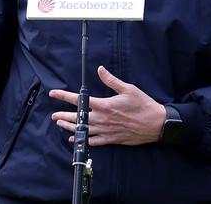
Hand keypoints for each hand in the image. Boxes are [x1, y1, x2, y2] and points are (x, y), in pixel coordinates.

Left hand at [48, 66, 165, 145]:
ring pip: (83, 131)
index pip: (80, 100)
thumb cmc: (143, 105)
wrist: (156, 124)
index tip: (53, 94)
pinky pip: (94, 141)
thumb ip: (111, 80)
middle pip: (78, 118)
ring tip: (60, 125)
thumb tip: (100, 69)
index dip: (64, 96)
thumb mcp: (128, 89)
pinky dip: (83, 140)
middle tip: (54, 116)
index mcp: (105, 105)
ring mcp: (106, 130)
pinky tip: (75, 140)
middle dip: (64, 116)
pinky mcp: (112, 139)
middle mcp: (103, 119)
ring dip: (70, 128)